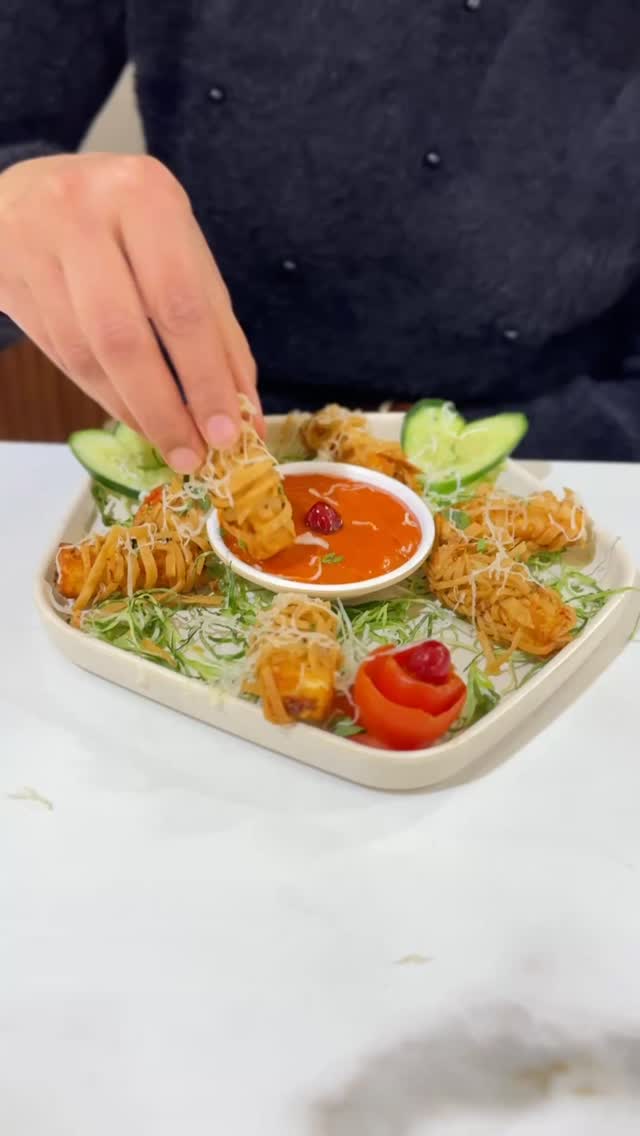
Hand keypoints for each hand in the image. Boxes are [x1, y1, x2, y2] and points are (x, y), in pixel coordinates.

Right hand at [0, 153, 259, 470]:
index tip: (228, 433)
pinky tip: (131, 413)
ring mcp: (34, 243)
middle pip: (124, 336)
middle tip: (194, 455)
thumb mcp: (181, 252)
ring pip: (86, 353)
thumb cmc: (123, 226)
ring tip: (168, 442)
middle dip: (165, 409)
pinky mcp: (5, 277)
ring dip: (132, 410)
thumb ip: (217, 328)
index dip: (205, 378)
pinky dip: (103, 394)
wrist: (25, 193)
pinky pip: (60, 354)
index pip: (181, 304)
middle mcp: (82, 211)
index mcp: (145, 195)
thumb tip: (245, 412)